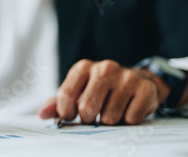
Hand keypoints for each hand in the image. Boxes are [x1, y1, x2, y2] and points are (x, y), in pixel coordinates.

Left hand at [38, 59, 172, 124]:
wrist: (137, 81)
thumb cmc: (101, 89)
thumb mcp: (78, 90)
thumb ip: (58, 102)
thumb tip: (42, 114)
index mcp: (83, 67)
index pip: (65, 96)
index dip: (66, 112)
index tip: (72, 116)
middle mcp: (104, 68)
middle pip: (87, 107)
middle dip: (88, 119)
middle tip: (94, 116)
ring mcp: (126, 77)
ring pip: (109, 117)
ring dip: (109, 121)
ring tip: (112, 111)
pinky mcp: (145, 89)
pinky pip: (131, 118)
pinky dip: (128, 121)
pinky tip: (128, 110)